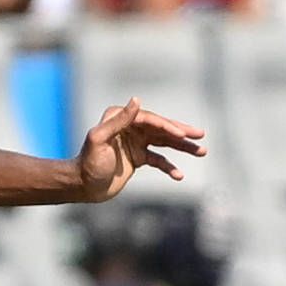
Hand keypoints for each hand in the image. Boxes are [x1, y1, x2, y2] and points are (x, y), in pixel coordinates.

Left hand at [73, 98, 206, 202]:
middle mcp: (130, 127)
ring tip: (202, 151)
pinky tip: (179, 174)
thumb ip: (119, 120)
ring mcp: (136, 142)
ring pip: (164, 143)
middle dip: (182, 133)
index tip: (182, 135)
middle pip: (161, 129)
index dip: (166, 126)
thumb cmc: (88, 163)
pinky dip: (170, 167)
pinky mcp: (138, 158)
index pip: (149, 119)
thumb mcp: (100, 140)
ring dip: (183, 147)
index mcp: (119, 119)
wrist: (83, 186)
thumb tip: (137, 100)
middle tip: (201, 136)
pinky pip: (159, 160)